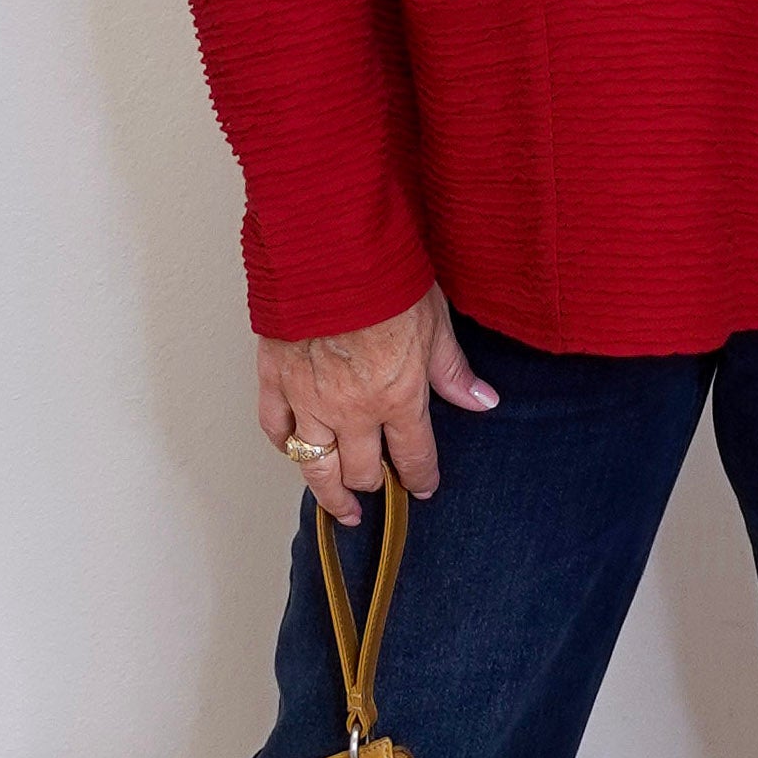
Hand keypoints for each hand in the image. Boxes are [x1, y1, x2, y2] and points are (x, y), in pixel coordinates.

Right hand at [254, 283, 494, 528]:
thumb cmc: (385, 277)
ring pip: (315, 465)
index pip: (414, 457)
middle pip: (362, 471)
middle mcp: (352, 410)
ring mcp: (307, 399)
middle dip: (374, 485)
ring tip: (339, 508)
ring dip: (329, 492)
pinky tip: (293, 450)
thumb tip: (483, 401)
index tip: (423, 487)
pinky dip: (283, 444)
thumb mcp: (436, 323)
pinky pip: (274, 427)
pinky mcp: (274, 378)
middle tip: (377, 490)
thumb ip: (453, 371)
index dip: (421, 479)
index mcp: (398, 398)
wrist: (330, 249)